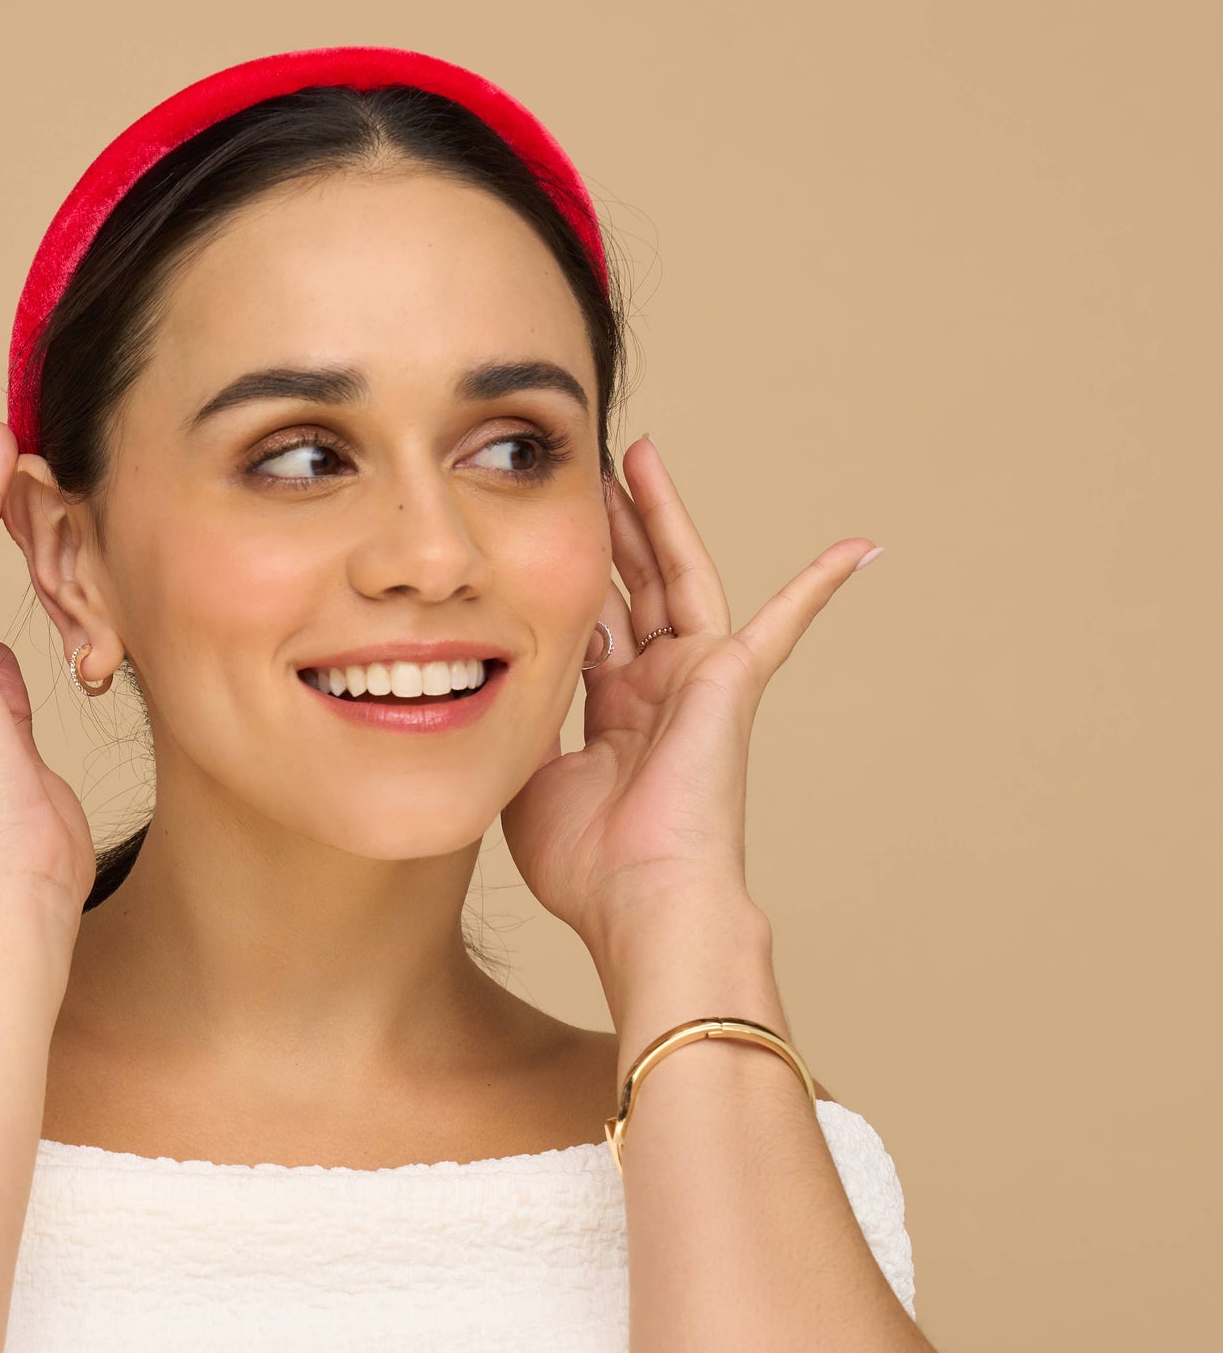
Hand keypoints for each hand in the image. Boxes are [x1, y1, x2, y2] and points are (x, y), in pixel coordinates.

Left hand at [499, 434, 880, 961]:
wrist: (640, 896)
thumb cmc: (587, 863)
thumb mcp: (528, 781)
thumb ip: (522, 724)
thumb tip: (491, 687)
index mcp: (613, 714)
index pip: (591, 626)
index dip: (568, 581)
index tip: (541, 536)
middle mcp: (656, 689)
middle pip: (632, 587)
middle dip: (610, 528)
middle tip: (589, 471)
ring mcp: (696, 681)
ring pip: (678, 577)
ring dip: (662, 517)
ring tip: (638, 456)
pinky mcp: (733, 680)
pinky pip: (784, 624)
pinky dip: (819, 586)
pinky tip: (859, 546)